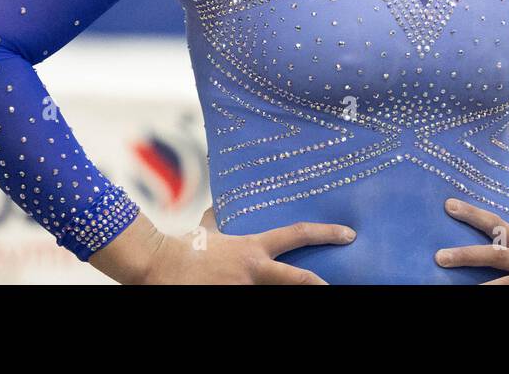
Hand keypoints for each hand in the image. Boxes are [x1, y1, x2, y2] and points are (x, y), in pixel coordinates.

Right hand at [121, 207, 355, 283]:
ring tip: (301, 289)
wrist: (159, 265)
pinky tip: (244, 292)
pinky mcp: (232, 301)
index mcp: (253, 249)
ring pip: (276, 294)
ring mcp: (244, 290)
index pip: (296, 235)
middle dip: (321, 284)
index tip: (348, 234)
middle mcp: (254, 271)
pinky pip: (251, 300)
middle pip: (298, 279)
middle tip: (340, 286)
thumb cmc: (183, 247)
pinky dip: (255, 295)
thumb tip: (216, 208)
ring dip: (282, 293)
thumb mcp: (206, 229)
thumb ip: (217, 221)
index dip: (325, 233)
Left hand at [434, 198, 508, 283]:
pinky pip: (508, 288)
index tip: (449, 205)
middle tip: (439, 257)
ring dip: (477, 277)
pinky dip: (489, 287)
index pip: (497, 224)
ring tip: (453, 277)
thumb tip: (467, 236)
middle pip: (496, 253)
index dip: (473, 214)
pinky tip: (474, 289)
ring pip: (502, 277)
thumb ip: (505, 242)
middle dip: (466, 254)